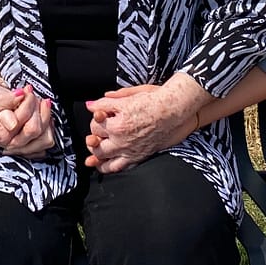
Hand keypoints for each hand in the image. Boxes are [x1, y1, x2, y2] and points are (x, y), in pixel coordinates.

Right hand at [0, 82, 56, 157]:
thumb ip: (5, 100)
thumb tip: (21, 94)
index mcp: (4, 135)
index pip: (26, 117)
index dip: (29, 99)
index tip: (26, 89)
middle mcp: (13, 144)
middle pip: (38, 129)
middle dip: (40, 109)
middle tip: (35, 96)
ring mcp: (18, 148)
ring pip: (44, 140)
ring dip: (47, 120)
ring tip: (42, 106)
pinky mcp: (22, 148)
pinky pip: (42, 146)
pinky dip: (46, 132)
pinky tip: (43, 120)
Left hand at [84, 74, 205, 174]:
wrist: (175, 111)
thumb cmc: (154, 101)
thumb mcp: (128, 96)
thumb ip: (106, 102)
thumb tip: (90, 105)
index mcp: (117, 125)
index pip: (94, 126)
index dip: (94, 120)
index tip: (99, 116)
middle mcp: (121, 141)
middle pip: (96, 145)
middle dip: (92, 139)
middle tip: (95, 134)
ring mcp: (130, 151)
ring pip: (105, 160)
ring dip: (96, 157)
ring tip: (93, 154)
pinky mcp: (139, 156)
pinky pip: (120, 167)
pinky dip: (109, 167)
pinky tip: (106, 165)